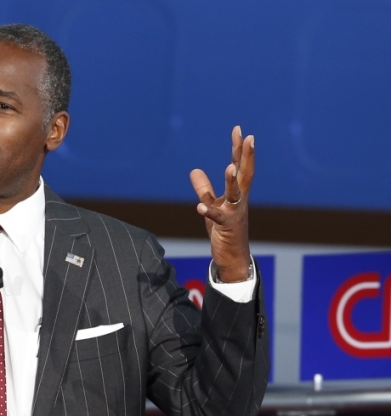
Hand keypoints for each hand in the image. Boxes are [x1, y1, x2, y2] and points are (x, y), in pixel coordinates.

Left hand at [189, 125, 254, 281]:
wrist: (232, 256)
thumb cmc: (224, 229)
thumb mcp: (212, 205)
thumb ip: (204, 188)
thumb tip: (195, 170)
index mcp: (237, 193)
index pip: (239, 166)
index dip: (239, 148)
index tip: (240, 129)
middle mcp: (239, 200)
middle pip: (244, 174)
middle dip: (246, 156)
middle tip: (249, 137)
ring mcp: (234, 213)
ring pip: (235, 194)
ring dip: (232, 181)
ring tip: (229, 166)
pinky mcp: (226, 227)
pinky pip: (217, 218)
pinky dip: (209, 211)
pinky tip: (200, 207)